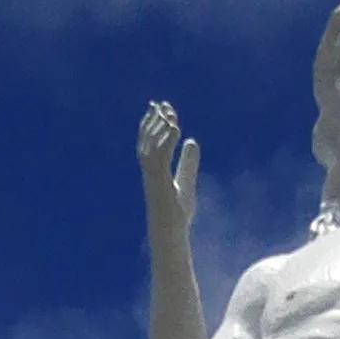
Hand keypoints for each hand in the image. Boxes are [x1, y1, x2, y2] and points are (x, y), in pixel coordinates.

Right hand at [139, 100, 199, 245]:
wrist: (172, 234)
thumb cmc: (177, 214)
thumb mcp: (186, 182)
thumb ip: (188, 162)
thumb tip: (191, 141)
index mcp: (154, 171)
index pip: (151, 142)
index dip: (155, 124)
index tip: (165, 109)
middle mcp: (150, 171)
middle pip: (148, 139)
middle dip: (154, 121)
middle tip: (163, 104)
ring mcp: (153, 177)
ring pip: (152, 145)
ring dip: (160, 127)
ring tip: (169, 112)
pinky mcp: (160, 183)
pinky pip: (162, 157)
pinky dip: (168, 141)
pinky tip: (176, 129)